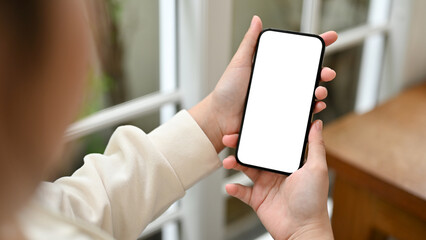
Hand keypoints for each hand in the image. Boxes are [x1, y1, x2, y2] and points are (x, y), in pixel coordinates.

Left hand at [189, 16, 337, 151]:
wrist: (219, 118)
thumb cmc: (226, 91)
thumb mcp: (239, 62)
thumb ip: (249, 42)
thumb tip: (256, 20)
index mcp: (271, 70)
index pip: (296, 56)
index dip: (314, 47)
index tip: (330, 37)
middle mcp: (278, 85)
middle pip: (307, 76)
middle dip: (322, 73)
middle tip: (326, 73)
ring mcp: (279, 101)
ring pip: (306, 95)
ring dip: (319, 92)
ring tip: (319, 91)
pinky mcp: (279, 116)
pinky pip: (299, 113)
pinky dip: (311, 109)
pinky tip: (315, 107)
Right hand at [223, 120, 332, 239]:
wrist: (303, 230)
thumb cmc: (313, 201)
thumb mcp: (317, 168)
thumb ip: (315, 145)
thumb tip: (317, 123)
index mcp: (288, 162)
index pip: (272, 143)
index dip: (260, 134)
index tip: (249, 125)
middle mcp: (276, 171)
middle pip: (255, 154)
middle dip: (242, 145)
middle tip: (230, 139)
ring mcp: (265, 185)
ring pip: (246, 169)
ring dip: (235, 164)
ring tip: (228, 162)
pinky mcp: (257, 199)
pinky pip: (242, 191)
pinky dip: (234, 188)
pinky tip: (229, 186)